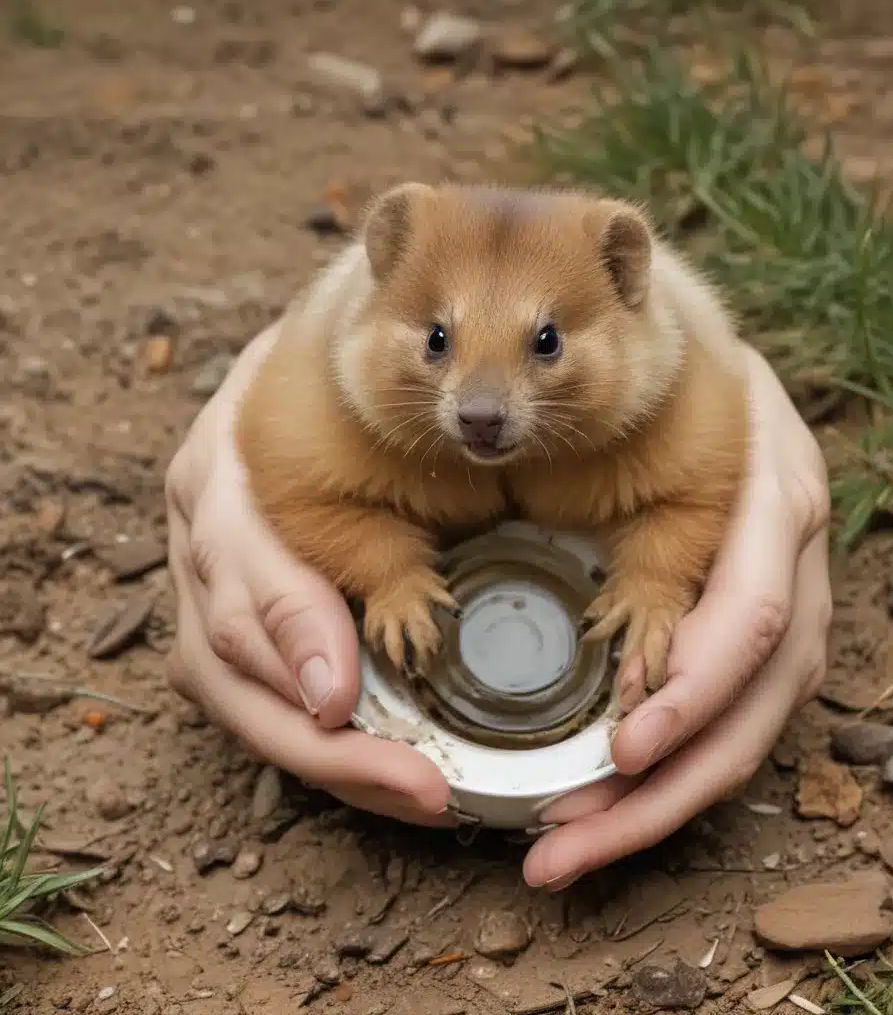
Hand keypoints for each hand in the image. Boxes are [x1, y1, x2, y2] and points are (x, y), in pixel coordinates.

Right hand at [165, 324, 451, 824]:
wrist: (295, 374)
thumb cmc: (335, 388)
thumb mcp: (343, 406)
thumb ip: (365, 465)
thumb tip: (412, 560)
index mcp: (220, 474)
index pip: (242, 570)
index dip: (291, 640)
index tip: (341, 701)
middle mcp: (198, 540)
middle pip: (226, 662)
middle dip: (320, 742)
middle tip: (417, 786)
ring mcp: (201, 588)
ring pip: (232, 698)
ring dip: (327, 762)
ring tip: (417, 796)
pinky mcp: (226, 627)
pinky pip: (257, 703)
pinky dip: (325, 749)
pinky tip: (391, 776)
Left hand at [522, 345, 831, 887]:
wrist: (725, 377)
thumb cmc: (686, 382)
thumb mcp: (679, 393)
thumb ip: (644, 445)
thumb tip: (550, 504)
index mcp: (779, 506)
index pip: (750, 621)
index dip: (693, 695)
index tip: (620, 752)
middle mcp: (797, 574)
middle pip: (752, 713)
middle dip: (663, 793)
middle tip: (565, 845)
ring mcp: (787, 617)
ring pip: (742, 740)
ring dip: (656, 807)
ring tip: (566, 848)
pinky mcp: (757, 647)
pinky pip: (724, 726)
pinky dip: (666, 776)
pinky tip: (605, 806)